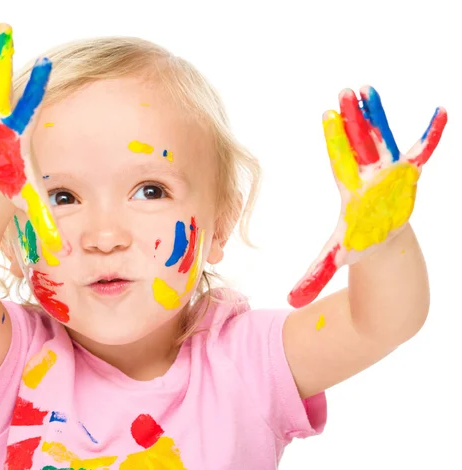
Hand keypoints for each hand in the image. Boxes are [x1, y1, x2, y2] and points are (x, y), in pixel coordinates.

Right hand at [0, 23, 68, 259]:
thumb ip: (44, 225)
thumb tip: (60, 254)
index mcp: (16, 131)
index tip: (48, 64)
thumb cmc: (11, 186)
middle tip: (6, 27)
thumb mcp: (27, 202)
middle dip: (2, 57)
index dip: (37, 85)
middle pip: (1, 84)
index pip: (30, 104)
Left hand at [287, 86, 446, 307]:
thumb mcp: (336, 261)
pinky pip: (422, 154)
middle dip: (355, 118)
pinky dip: (432, 135)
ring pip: (383, 141)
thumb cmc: (357, 248)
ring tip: (369, 89)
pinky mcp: (408, 179)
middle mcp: (368, 178)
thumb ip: (315, 276)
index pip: (341, 161)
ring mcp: (388, 175)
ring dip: (378, 117)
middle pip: (360, 144)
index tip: (326, 115)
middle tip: (346, 91)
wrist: (382, 246)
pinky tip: (440, 112)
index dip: (336, 140)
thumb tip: (291, 301)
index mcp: (351, 192)